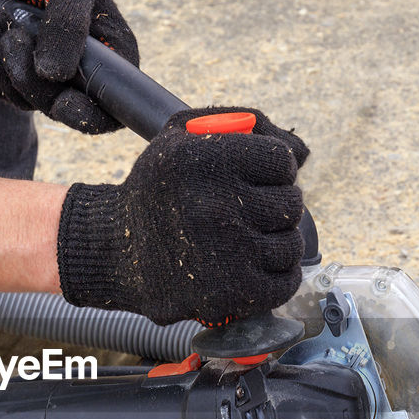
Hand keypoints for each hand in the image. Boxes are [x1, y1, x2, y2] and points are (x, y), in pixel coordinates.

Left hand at [0, 0, 137, 133]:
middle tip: (11, 34)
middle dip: (25, 75)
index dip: (85, 116)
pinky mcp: (12, 81)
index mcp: (111, 64)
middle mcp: (79, 82)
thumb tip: (53, 74)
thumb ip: (68, 26)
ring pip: (16, 97)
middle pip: (53, 108)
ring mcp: (45, 85)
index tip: (62, 101)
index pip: (107, 114)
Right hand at [57, 107, 308, 324]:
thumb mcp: (184, 135)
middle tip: (247, 213)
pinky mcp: (229, 293)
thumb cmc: (160, 189)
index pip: (283, 161)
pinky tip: (252, 267)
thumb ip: (247, 125)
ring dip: (275, 244)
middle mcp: (214, 206)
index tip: (251, 179)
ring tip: (245, 241)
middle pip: (291, 203)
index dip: (272, 170)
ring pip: (291, 245)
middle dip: (274, 206)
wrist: (115, 250)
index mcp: (204, 160)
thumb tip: (303, 154)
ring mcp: (224, 253)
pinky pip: (284, 283)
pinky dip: (276, 277)